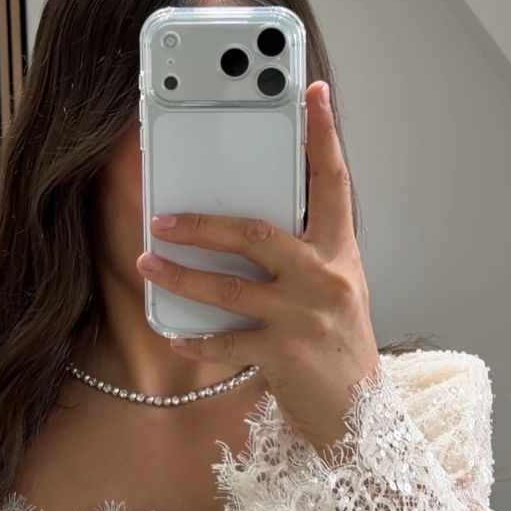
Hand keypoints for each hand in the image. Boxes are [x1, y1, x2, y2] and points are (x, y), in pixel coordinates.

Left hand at [135, 79, 380, 457]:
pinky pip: (227, 343)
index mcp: (340, 255)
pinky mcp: (285, 356)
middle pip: (258, 234)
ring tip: (147, 263)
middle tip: (161, 215)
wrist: (362, 418)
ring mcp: (305, 319)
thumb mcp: (334, 293)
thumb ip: (302, 257)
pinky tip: (172, 332)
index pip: (334, 184)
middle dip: (203, 223)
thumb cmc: (338, 349)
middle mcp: (326, 280)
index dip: (324, 136)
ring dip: (181, 276)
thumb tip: (242, 229)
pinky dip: (196, 339)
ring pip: (230, 289)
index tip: (311, 91)